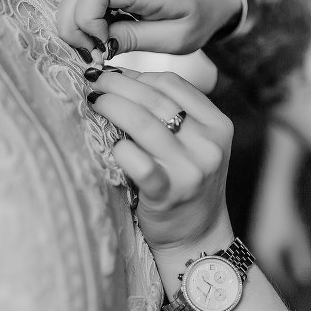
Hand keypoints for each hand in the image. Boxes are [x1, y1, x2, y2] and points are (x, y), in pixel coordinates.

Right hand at [57, 0, 242, 56]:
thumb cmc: (198, 18)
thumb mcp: (174, 39)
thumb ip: (135, 39)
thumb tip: (99, 45)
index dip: (87, 20)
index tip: (101, 45)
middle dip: (73, 25)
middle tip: (90, 53)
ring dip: (75, 21)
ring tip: (95, 46)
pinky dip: (82, 14)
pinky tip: (98, 33)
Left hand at [83, 65, 234, 255]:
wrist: (198, 238)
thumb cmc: (187, 183)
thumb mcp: (194, 144)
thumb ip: (172, 113)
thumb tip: (121, 79)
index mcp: (217, 124)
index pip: (173, 83)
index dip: (137, 74)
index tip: (112, 72)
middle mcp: (208, 144)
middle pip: (155, 99)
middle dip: (117, 85)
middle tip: (92, 79)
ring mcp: (191, 170)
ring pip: (143, 124)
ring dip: (111, 106)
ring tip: (92, 101)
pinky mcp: (169, 194)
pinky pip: (138, 163)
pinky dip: (121, 149)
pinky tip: (111, 144)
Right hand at [249, 179, 310, 293]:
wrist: (274, 193)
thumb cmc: (288, 218)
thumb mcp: (300, 241)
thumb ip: (303, 262)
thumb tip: (309, 280)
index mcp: (266, 254)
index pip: (278, 277)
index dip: (289, 286)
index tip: (299, 295)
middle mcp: (257, 249)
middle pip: (271, 270)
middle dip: (282, 279)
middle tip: (293, 289)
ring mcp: (255, 239)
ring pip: (267, 260)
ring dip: (278, 268)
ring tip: (288, 275)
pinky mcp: (257, 232)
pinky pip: (265, 252)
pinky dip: (275, 258)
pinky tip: (281, 256)